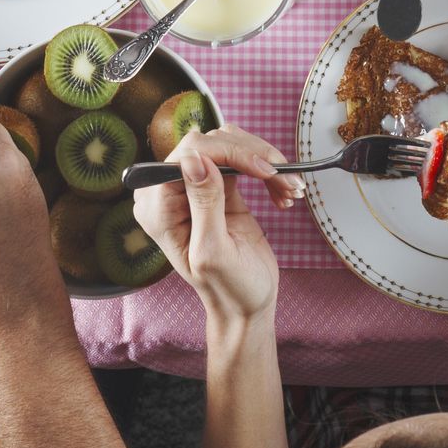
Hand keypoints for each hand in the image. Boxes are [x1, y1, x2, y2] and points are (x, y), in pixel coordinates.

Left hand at [132, 127, 295, 326]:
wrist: (245, 304)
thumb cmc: (227, 288)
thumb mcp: (213, 252)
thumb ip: (203, 204)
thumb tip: (195, 159)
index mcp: (158, 207)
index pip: (188, 154)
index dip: (228, 153)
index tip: (263, 170)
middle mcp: (170, 191)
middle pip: (210, 143)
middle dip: (251, 156)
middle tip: (284, 179)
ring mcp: (196, 186)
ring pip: (228, 144)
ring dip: (263, 160)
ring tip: (289, 189)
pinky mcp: (219, 185)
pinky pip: (241, 159)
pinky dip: (266, 170)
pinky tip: (282, 193)